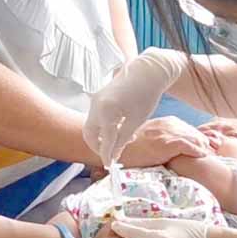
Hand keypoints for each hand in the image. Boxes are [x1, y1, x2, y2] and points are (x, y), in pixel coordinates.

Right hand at [84, 48, 187, 165]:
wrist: (147, 71)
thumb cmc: (145, 95)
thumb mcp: (136, 121)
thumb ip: (123, 140)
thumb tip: (114, 155)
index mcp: (106, 112)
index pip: (103, 140)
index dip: (107, 155)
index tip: (110, 165)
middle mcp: (95, 105)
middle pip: (89, 134)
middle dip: (97, 146)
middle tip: (111, 154)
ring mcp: (95, 100)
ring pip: (92, 125)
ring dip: (102, 136)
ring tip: (122, 139)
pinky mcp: (98, 97)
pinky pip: (96, 116)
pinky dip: (103, 126)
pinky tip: (120, 127)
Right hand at [118, 116, 212, 167]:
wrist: (118, 149)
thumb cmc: (131, 147)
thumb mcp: (150, 137)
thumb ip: (163, 138)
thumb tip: (174, 147)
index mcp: (166, 122)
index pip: (189, 129)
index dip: (198, 139)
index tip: (205, 147)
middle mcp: (168, 124)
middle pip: (194, 133)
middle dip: (203, 142)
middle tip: (212, 151)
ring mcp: (167, 133)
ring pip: (194, 138)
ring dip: (203, 147)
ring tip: (209, 155)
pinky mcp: (165, 142)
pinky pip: (188, 145)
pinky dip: (197, 151)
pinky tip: (202, 156)